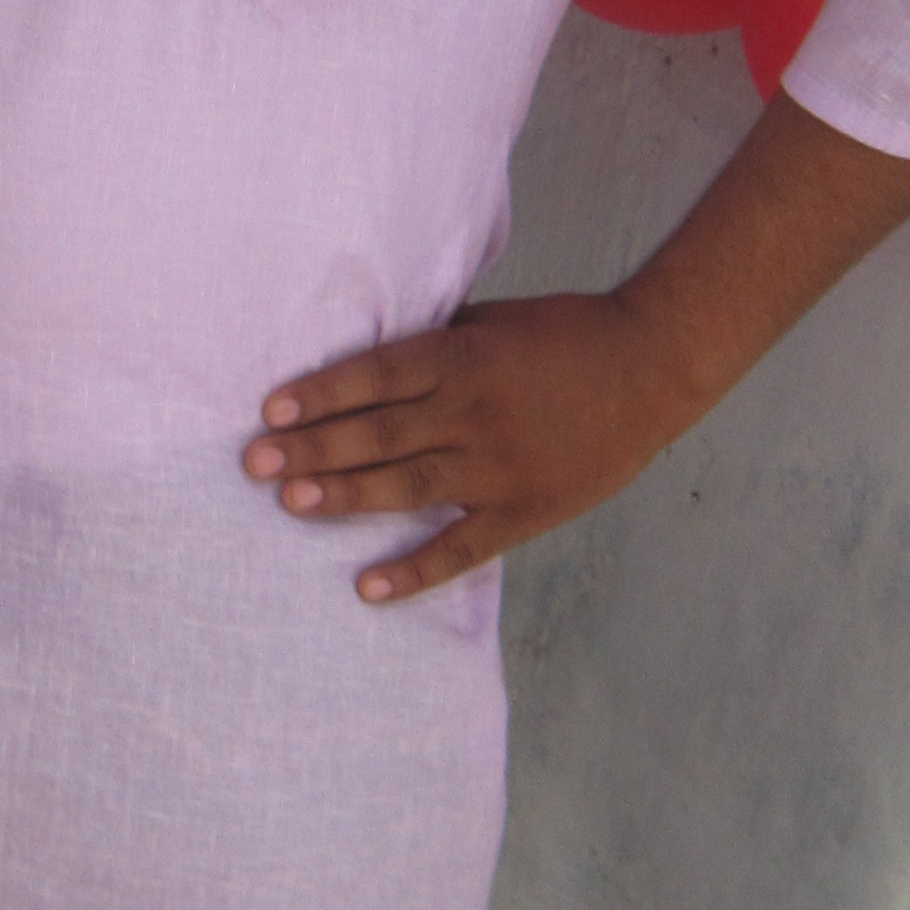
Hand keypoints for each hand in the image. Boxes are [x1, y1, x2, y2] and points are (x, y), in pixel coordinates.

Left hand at [242, 291, 709, 604]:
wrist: (654, 365)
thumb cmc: (567, 334)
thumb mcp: (492, 321)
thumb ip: (435, 344)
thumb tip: (365, 358)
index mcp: (463, 357)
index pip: (376, 375)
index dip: (321, 393)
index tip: (270, 410)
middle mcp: (473, 411)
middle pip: (379, 433)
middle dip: (312, 448)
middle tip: (255, 463)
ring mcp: (498, 466)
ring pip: (408, 486)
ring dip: (347, 495)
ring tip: (293, 503)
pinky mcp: (525, 508)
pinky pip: (461, 547)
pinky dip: (415, 570)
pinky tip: (368, 587)